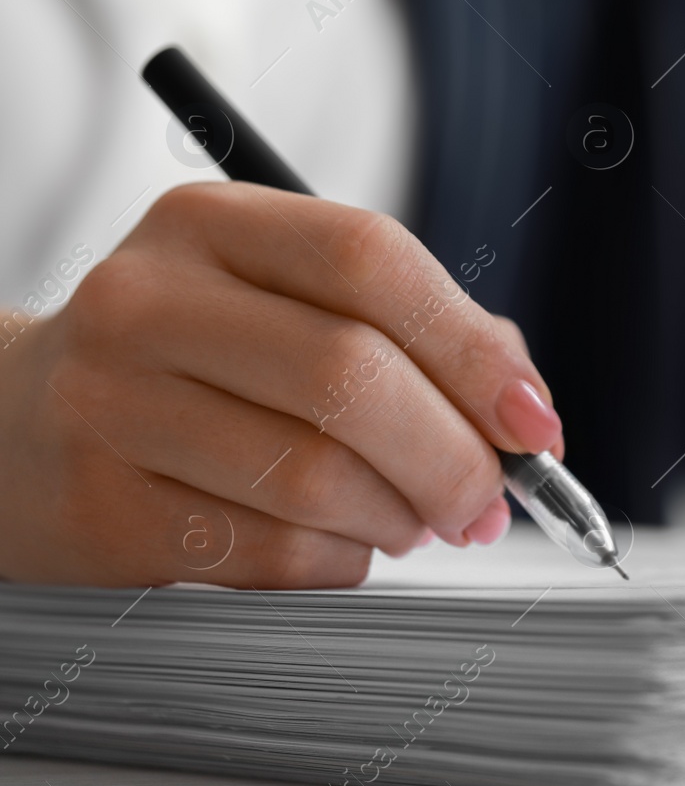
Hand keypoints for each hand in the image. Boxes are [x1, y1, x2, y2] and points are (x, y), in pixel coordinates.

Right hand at [0, 183, 562, 587]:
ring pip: (315, 475)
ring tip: (413, 519)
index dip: (471, 346)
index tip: (531, 418)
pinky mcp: (102, 508)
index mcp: (212, 225)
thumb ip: (412, 331)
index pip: (369, 260)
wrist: (18, 427)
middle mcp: (148, 301)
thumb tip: (524, 409)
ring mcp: (111, 405)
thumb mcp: (284, 302)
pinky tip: (341, 542)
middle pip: (348, 375)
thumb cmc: (194, 361)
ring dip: (400, 516)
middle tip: (487, 498)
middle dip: (453, 456)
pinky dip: (340, 560)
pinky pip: (268, 552)